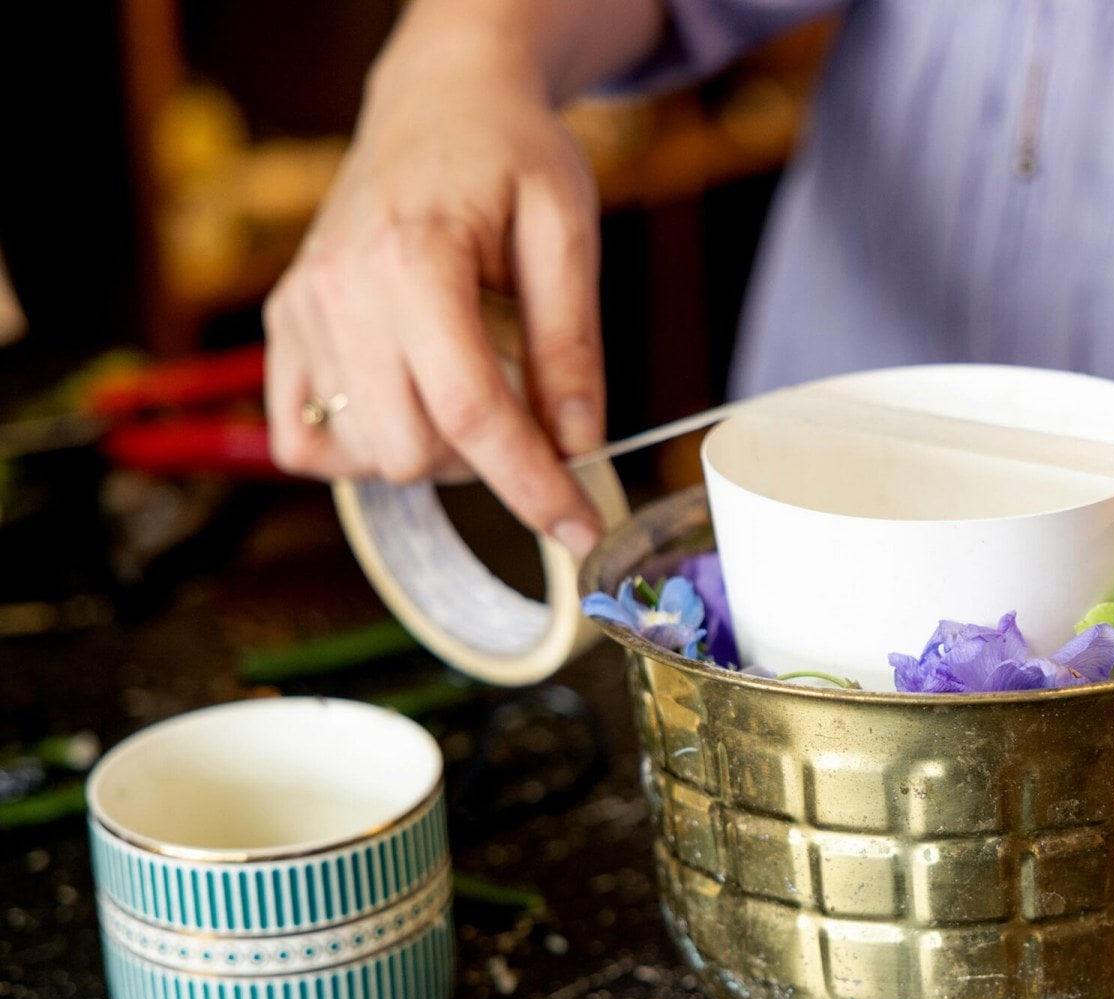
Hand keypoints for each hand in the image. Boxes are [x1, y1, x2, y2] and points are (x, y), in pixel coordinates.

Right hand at [264, 36, 605, 556]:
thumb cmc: (508, 156)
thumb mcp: (567, 229)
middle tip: (531, 410)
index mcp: (411, 259)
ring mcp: (298, 312)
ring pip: (368, 458)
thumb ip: (571, 344)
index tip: (584, 532)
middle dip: (490, 461)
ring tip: (473, 378)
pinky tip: (415, 401)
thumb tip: (578, 446)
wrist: (438, 104)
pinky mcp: (281, 329)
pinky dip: (367, 449)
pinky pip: (308, 444)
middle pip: (415, 451)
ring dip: (437, 451)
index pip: (474, 414)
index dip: (535, 487)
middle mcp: (337, 291)